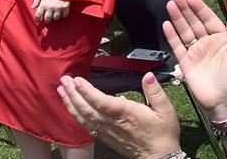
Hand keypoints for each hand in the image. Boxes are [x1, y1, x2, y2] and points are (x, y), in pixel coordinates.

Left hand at [32, 0, 70, 22]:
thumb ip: (37, 0)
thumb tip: (32, 7)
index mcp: (43, 4)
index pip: (38, 15)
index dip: (37, 19)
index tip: (38, 21)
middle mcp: (50, 7)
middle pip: (47, 19)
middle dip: (47, 19)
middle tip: (47, 18)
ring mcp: (58, 8)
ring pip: (56, 18)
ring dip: (55, 17)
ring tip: (55, 14)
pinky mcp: (65, 7)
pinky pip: (65, 15)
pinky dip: (63, 15)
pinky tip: (62, 13)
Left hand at [58, 74, 181, 158]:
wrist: (158, 155)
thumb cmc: (163, 132)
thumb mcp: (165, 109)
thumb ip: (155, 91)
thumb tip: (147, 76)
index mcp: (127, 113)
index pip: (102, 102)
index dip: (88, 91)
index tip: (77, 80)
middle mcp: (113, 123)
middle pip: (88, 108)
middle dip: (74, 93)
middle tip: (64, 79)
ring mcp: (107, 131)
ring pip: (83, 117)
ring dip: (71, 103)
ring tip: (61, 90)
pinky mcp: (105, 136)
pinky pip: (86, 125)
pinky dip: (75, 115)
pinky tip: (71, 108)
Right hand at [163, 0, 226, 117]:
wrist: (223, 101)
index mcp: (221, 38)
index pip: (209, 19)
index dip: (200, 8)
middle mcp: (207, 41)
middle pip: (194, 21)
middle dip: (185, 8)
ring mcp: (195, 51)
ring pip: (184, 30)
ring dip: (177, 18)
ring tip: (170, 4)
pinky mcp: (185, 62)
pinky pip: (177, 45)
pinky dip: (171, 35)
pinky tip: (166, 24)